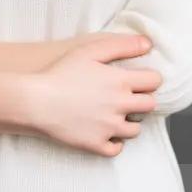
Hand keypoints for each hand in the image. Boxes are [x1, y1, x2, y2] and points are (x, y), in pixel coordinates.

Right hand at [24, 34, 162, 156]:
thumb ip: (121, 45)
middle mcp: (120, 106)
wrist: (36, 101)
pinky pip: (117, 148)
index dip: (149, 78)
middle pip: (150, 105)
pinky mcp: (97, 144)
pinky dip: (115, 141)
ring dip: (129, 121)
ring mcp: (110, 128)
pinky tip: (105, 131)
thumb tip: (148, 43)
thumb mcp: (90, 51)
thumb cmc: (61, 73)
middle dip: (142, 98)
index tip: (139, 78)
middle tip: (126, 95)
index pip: (154, 81)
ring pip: (136, 129)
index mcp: (120, 82)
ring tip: (114, 113)